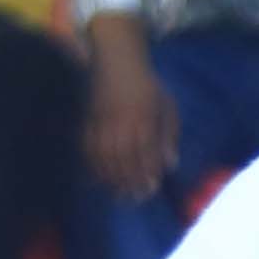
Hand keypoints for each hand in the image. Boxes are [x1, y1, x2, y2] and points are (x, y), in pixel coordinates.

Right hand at [81, 42, 176, 198]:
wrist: (116, 60)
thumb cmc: (146, 85)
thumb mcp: (167, 105)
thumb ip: (169, 134)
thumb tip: (171, 164)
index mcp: (144, 116)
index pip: (146, 151)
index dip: (148, 172)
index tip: (151, 188)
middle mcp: (122, 120)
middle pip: (124, 158)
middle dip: (129, 181)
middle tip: (134, 198)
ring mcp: (102, 121)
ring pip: (104, 156)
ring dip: (110, 178)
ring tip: (117, 193)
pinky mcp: (88, 120)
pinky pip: (87, 148)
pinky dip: (91, 165)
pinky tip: (97, 179)